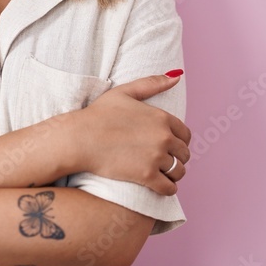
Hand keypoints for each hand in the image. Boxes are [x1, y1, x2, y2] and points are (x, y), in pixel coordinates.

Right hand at [72, 71, 190, 194]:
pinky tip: (160, 187)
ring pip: (179, 172)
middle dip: (177, 158)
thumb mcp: (124, 92)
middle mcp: (163, 137)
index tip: (170, 147)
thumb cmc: (98, 114)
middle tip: (164, 162)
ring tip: (162, 175)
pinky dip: (167, 189)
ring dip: (173, 175)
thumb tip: (177, 76)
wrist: (79, 138)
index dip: (179, 142)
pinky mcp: (146, 176)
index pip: (185, 135)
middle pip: (184, 154)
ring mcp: (156, 157)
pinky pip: (168, 188)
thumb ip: (152, 83)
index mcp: (161, 117)